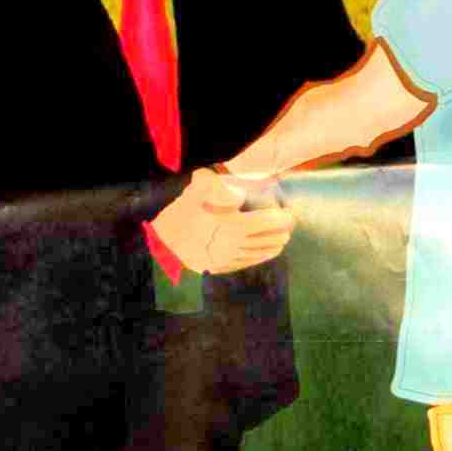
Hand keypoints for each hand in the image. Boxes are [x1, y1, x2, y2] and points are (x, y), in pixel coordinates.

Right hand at [148, 168, 292, 275]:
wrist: (161, 241)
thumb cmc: (181, 211)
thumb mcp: (197, 190)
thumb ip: (215, 182)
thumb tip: (236, 186)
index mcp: (233, 226)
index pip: (269, 223)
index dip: (284, 218)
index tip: (290, 214)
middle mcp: (234, 245)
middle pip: (269, 239)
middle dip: (282, 232)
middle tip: (288, 224)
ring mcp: (228, 258)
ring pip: (261, 253)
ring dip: (275, 244)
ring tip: (282, 237)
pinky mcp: (220, 267)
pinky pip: (248, 262)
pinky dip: (261, 256)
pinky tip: (266, 251)